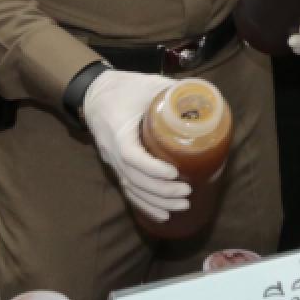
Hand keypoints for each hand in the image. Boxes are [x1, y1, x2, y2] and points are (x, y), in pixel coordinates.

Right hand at [81, 70, 190, 223]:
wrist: (94, 94)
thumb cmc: (123, 88)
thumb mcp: (148, 84)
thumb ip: (173, 91)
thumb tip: (204, 99)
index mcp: (119, 132)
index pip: (132, 156)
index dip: (153, 168)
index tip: (175, 172)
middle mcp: (113, 152)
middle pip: (135, 179)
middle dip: (162, 190)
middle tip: (187, 192)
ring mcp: (114, 162)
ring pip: (132, 189)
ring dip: (157, 202)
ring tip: (182, 206)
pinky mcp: (117, 167)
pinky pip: (129, 191)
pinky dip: (145, 205)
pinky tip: (163, 215)